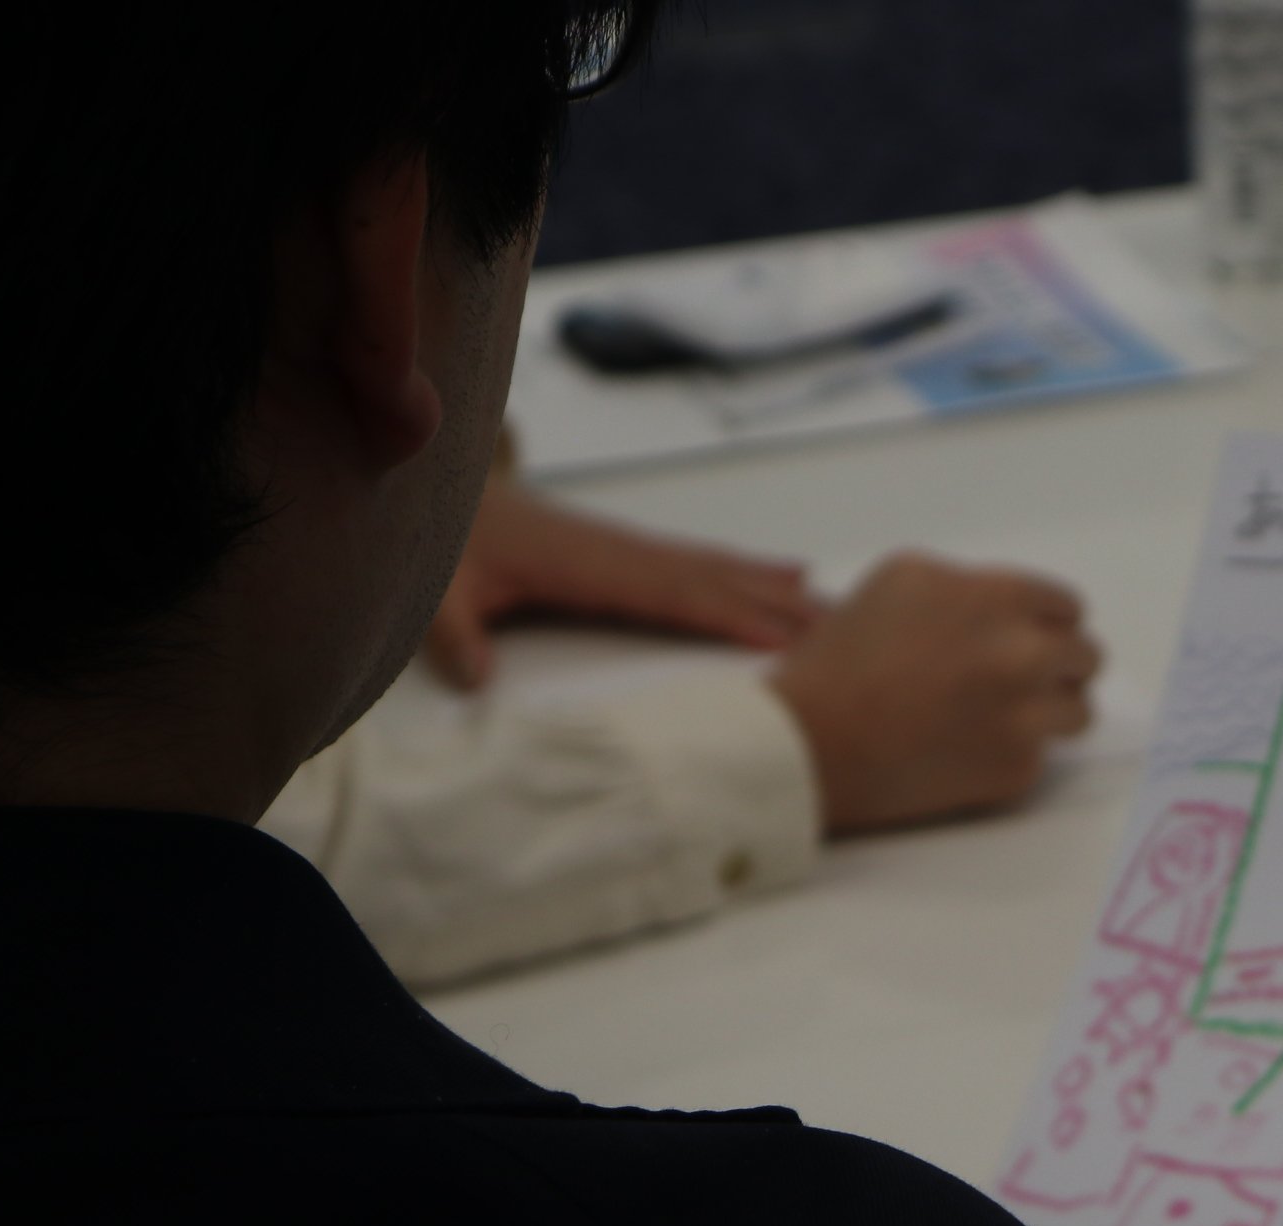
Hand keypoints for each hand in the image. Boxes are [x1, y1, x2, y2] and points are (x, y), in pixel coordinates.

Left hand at [427, 477, 820, 687]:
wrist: (434, 485)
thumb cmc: (442, 542)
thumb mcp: (436, 591)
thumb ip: (454, 636)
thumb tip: (478, 683)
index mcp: (587, 565)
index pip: (672, 594)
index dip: (731, 616)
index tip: (789, 640)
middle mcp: (622, 550)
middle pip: (716, 580)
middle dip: (780, 606)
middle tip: (847, 631)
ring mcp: (630, 545)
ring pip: (719, 568)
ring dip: (779, 588)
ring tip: (837, 607)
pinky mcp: (628, 548)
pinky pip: (703, 561)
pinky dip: (753, 569)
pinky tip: (786, 573)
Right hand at [767, 552, 1101, 832]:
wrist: (811, 743)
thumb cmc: (841, 658)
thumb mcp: (901, 580)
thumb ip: (968, 587)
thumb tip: (1001, 609)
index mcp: (999, 600)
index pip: (1067, 608)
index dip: (1044, 622)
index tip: (1028, 636)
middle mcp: (1025, 655)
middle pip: (1085, 657)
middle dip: (1056, 664)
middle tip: (1017, 678)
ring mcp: (1026, 717)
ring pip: (1077, 711)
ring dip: (1049, 711)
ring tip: (1001, 716)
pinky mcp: (1016, 770)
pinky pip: (1040, 756)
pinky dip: (1013, 753)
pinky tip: (967, 748)